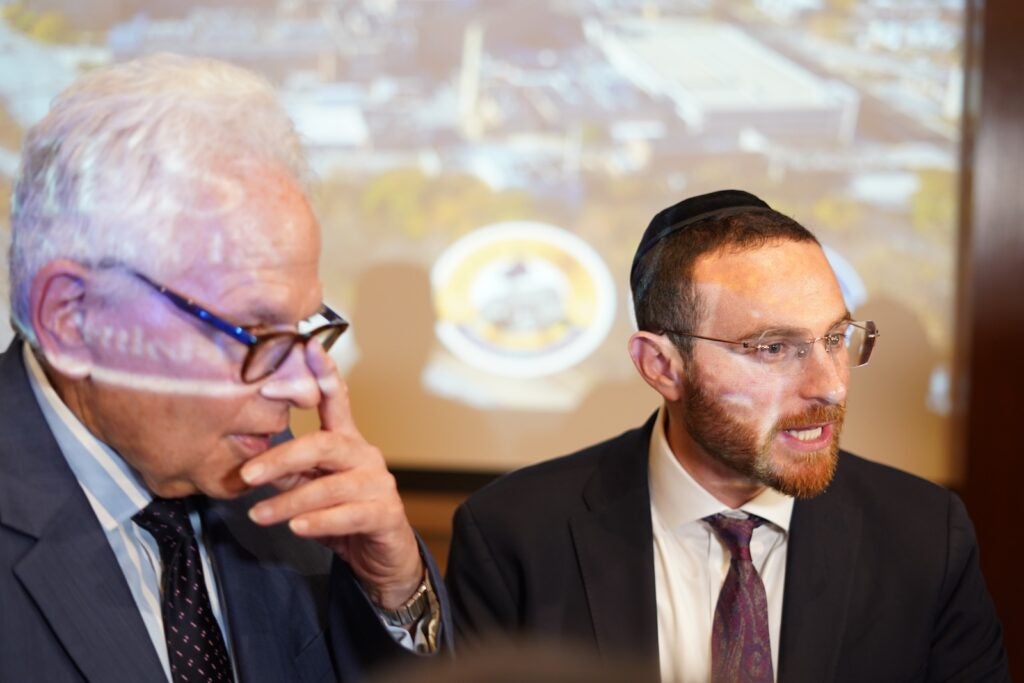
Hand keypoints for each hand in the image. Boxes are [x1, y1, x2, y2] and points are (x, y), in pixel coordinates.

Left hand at [240, 343, 422, 608]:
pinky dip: (320, 521)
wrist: (383, 558)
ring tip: (257, 516)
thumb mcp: (310, 490)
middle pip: (324, 444)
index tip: (307, 346)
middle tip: (246, 475)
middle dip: (282, 458)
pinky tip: (297, 529)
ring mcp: (379, 484)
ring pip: (330, 486)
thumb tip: (249, 463)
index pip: (337, 400)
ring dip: (289, 502)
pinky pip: (349, 514)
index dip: (324, 373)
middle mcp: (365, 456)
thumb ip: (289, 473)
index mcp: (347, 442)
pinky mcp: (386, 514)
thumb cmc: (343, 516)